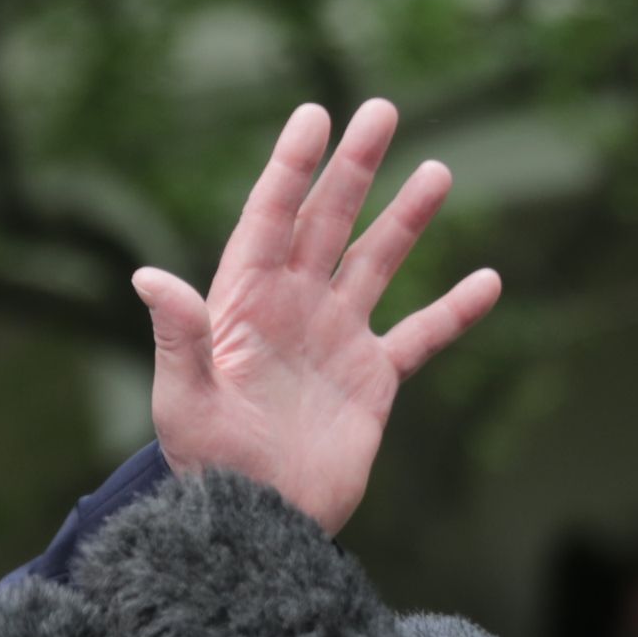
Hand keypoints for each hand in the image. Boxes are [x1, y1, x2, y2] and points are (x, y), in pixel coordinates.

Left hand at [136, 98, 500, 533]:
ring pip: (376, 264)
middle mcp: (292, 308)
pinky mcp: (371, 380)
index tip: (315, 116)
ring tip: (439, 170)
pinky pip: (420, 336)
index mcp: (243, 303)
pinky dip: (454, 311)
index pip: (269, 219)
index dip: (292, 167)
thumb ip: (178, 337)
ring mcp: (335, 339)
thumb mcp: (184, 402)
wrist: (257, 527)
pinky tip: (489, 281)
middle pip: (327, 223)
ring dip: (406, 220)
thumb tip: (148, 277)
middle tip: (382, 109)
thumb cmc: (208, 467)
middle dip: (354, 168)